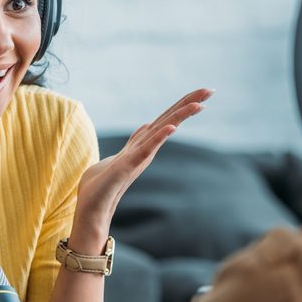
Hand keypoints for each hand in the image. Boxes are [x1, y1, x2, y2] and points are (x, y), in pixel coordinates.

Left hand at [72, 88, 211, 247]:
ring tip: (198, 104)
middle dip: (189, 104)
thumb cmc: (101, 186)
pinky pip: (145, 150)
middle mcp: (144, 150)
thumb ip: (135, 143)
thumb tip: (146, 128)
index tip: (203, 92)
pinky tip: (170, 127)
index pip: (166, 119)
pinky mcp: (126, 167)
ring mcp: (137, 158)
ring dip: (179, 117)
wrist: (90, 210)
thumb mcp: (120, 156)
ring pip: (162, 132)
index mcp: (142, 145)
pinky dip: (158, 138)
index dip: (182, 104)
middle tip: (211, 90)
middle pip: (170, 121)